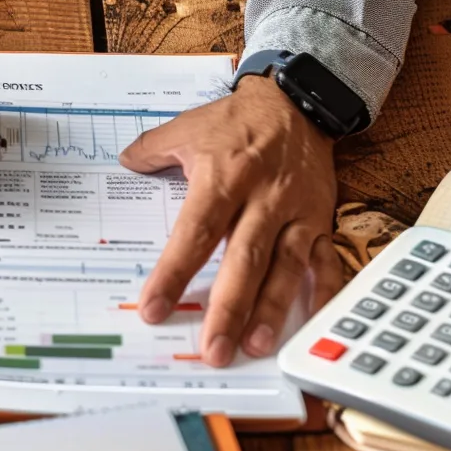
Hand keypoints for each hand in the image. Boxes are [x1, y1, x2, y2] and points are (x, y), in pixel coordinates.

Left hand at [119, 76, 342, 366]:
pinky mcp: (322, 220)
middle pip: (244, 261)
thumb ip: (152, 149)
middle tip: (213, 349)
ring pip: (286, 268)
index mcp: (224, 177)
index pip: (195, 233)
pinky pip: (326, 260)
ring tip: (255, 346)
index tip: (154, 308)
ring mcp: (296, 213)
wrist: (300, 101)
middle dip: (228, 308)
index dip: (174, 273)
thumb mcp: (189, 126)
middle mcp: (262, 199)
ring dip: (271, 309)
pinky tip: (311, 321)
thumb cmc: (240, 119)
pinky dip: (324, 292)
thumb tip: (123, 164)